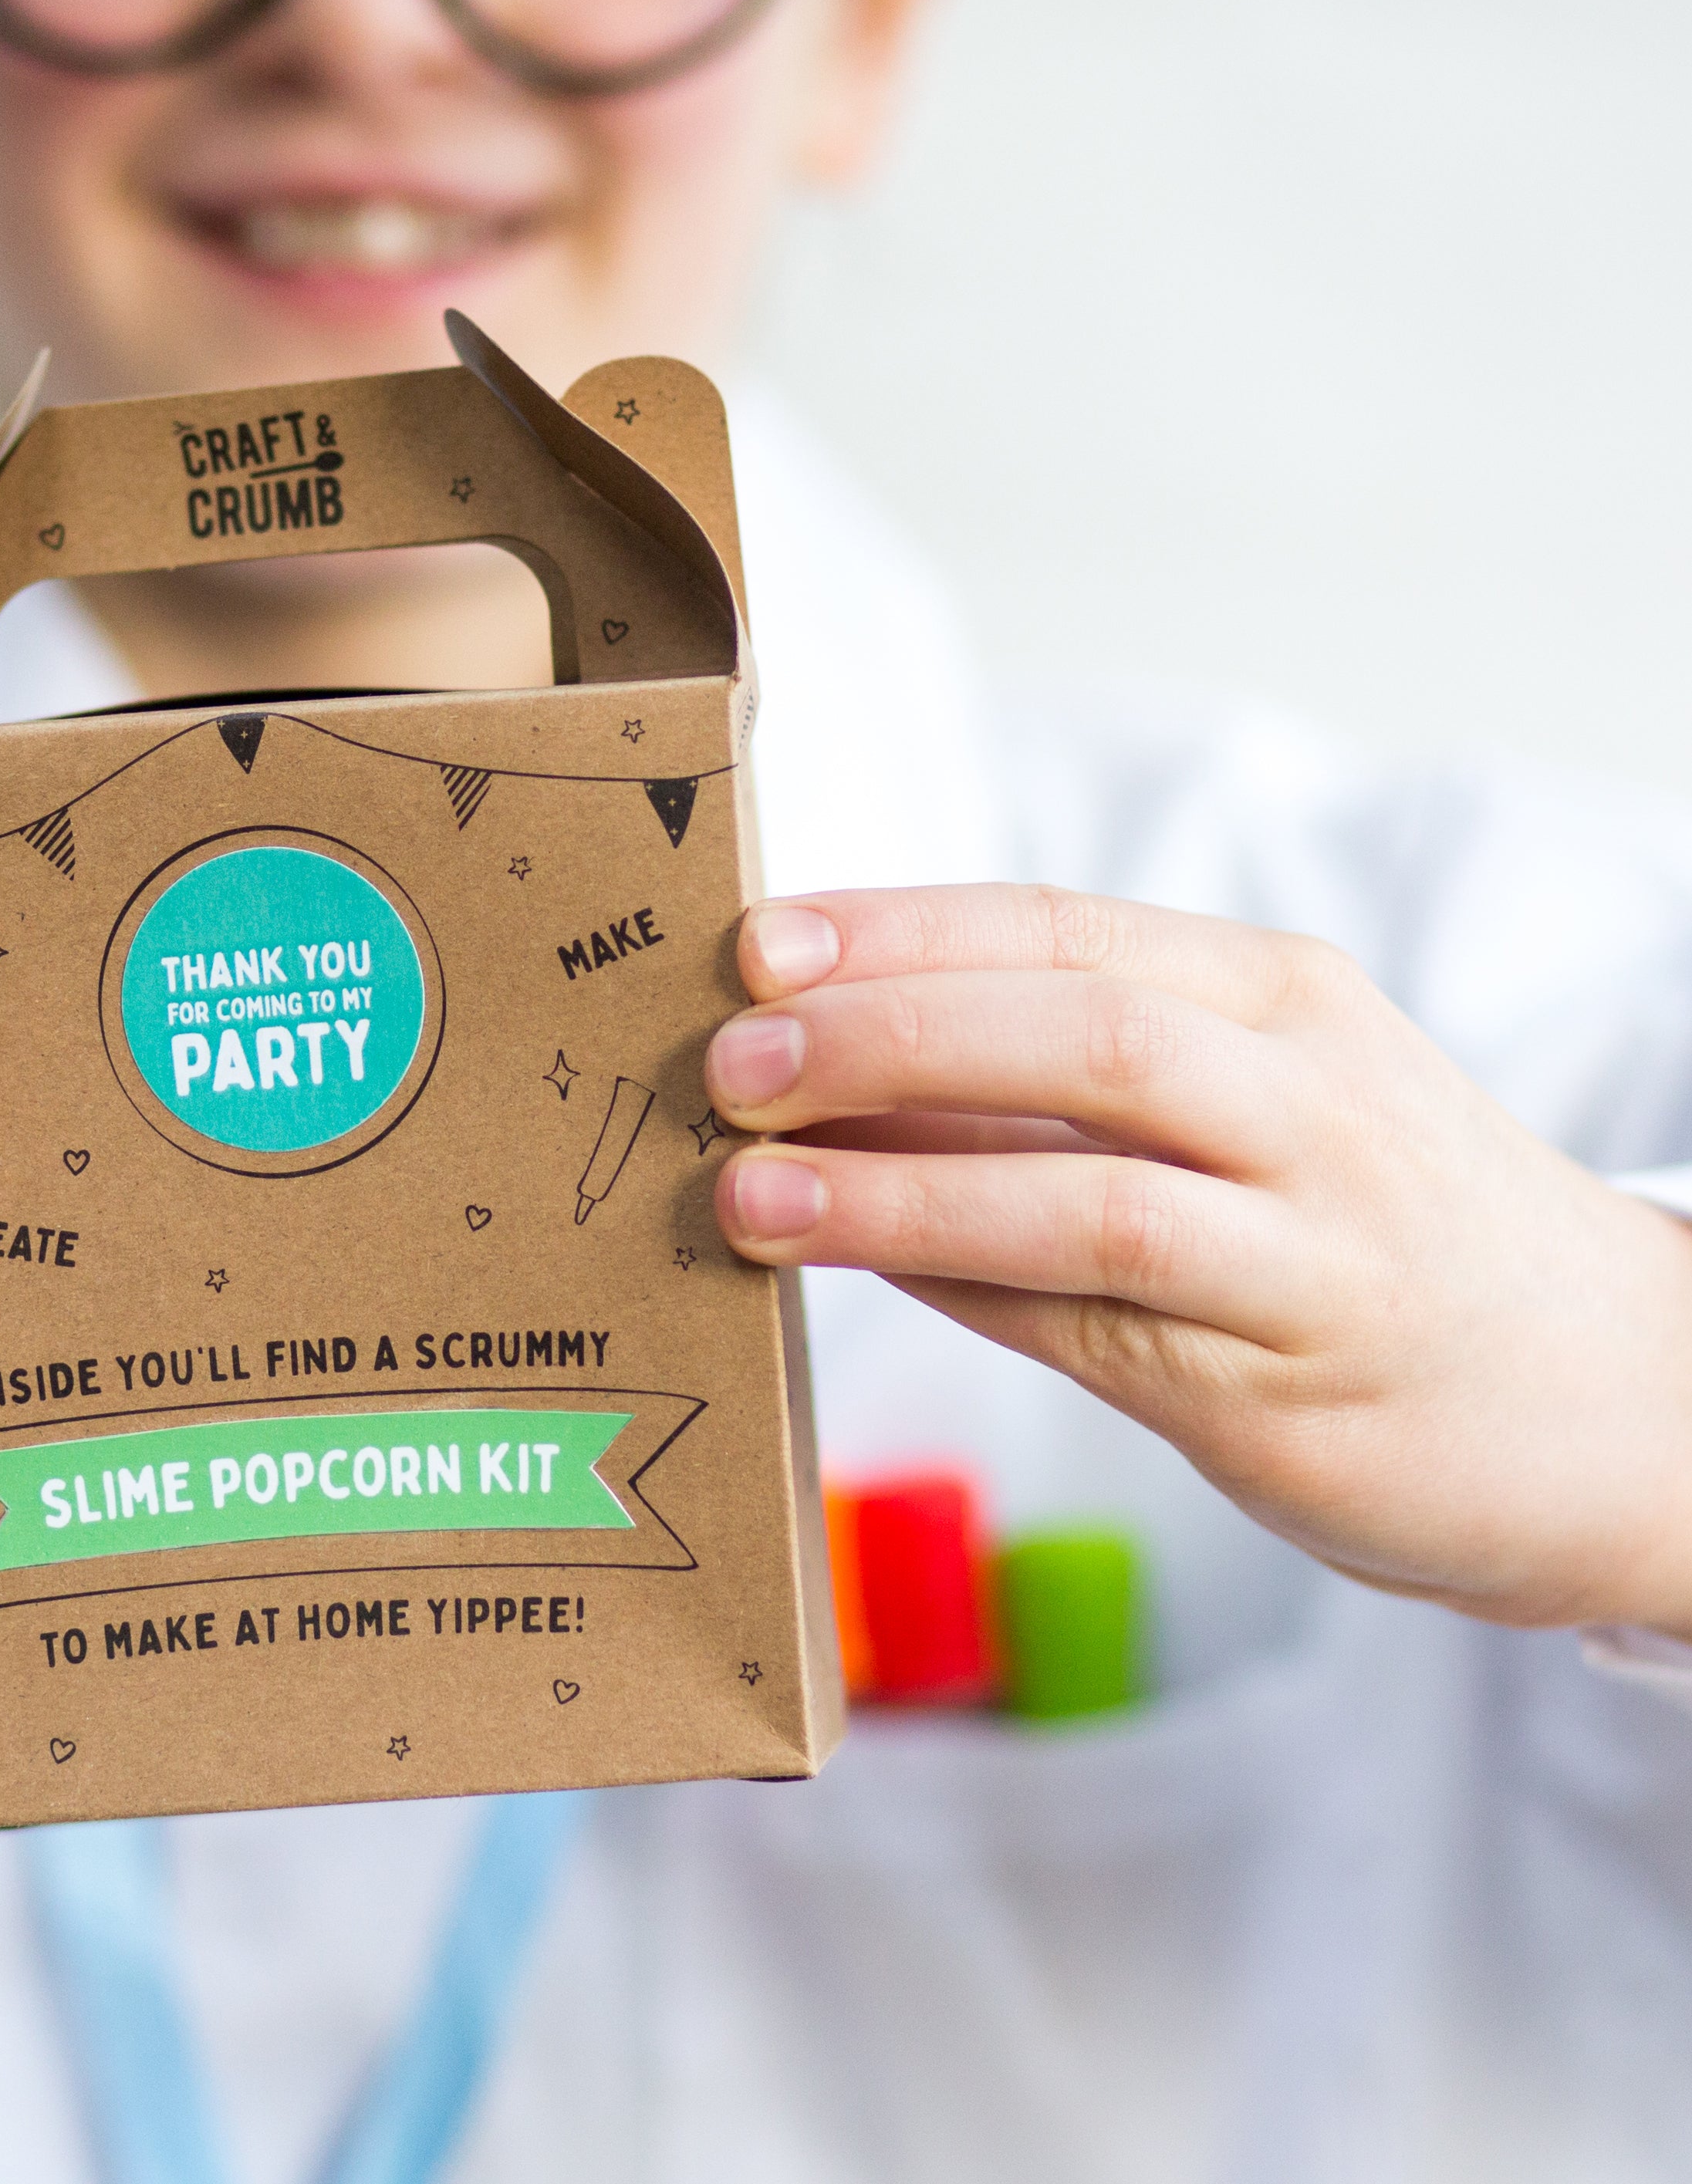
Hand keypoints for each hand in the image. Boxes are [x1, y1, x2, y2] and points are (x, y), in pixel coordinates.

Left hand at [705, 886, 1691, 1638]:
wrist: (1629, 1400)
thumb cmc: (1384, 1223)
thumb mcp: (1260, 1093)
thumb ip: (1061, 1071)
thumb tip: (838, 1047)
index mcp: (1283, 997)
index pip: (1062, 928)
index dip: (896, 930)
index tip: (755, 941)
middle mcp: (1312, 1107)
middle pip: (1077, 1036)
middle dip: (882, 1037)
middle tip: (728, 1059)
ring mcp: (1315, 1259)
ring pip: (1086, 1199)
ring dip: (897, 1188)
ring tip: (749, 1190)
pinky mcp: (1291, 1401)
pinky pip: (1094, 1333)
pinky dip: (965, 1294)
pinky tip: (861, 1271)